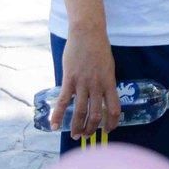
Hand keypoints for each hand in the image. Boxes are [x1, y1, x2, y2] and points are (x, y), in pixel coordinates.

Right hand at [51, 24, 120, 138]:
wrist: (87, 32)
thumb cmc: (99, 48)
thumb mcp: (108, 66)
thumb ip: (105, 81)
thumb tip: (103, 96)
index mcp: (109, 82)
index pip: (114, 109)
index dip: (112, 123)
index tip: (109, 130)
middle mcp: (97, 85)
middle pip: (95, 114)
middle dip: (92, 129)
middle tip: (87, 136)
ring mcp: (82, 83)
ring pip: (80, 111)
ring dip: (77, 126)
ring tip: (75, 135)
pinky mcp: (69, 79)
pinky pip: (63, 101)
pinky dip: (58, 115)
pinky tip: (54, 125)